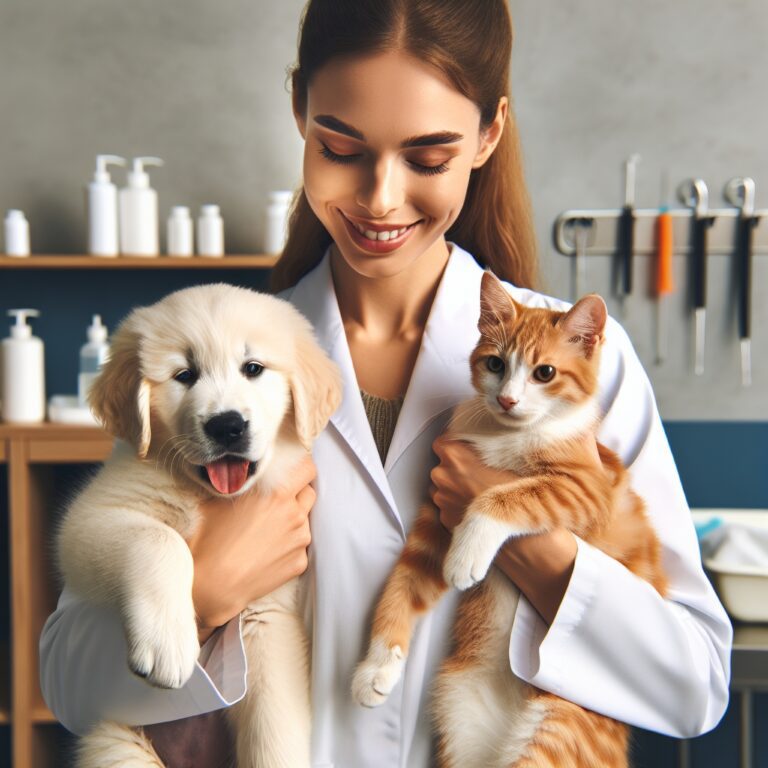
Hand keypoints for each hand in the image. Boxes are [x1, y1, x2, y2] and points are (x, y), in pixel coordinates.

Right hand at [187, 454, 315, 640]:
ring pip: (304, 520)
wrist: (213, 584)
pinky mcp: (299, 562)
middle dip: (297, 493)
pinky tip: (267, 552)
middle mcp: (295, 514)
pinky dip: (288, 545)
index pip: (307, 468)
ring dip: (292, 520)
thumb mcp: (220, 500)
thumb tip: (244, 476)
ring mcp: (300, 539)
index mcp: (278, 493)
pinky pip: (299, 546)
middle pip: (309, 492)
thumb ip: (242, 485)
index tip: (293, 471)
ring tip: (267, 531)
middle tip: (277, 501)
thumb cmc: (211, 539)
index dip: (301, 467)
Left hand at [431, 433, 594, 623]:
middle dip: (457, 467)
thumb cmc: (523, 493)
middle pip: (443, 464)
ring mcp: (441, 499)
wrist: (524, 538)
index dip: (457, 445)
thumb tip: (484, 437)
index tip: (471, 451)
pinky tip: (480, 509)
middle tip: (482, 473)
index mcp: (454, 454)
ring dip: (456, 488)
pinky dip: (459, 506)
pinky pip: (448, 506)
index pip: (443, 441)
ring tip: (483, 493)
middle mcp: (441, 475)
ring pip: (443, 486)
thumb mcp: (512, 457)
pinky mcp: (445, 520)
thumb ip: (488, 444)